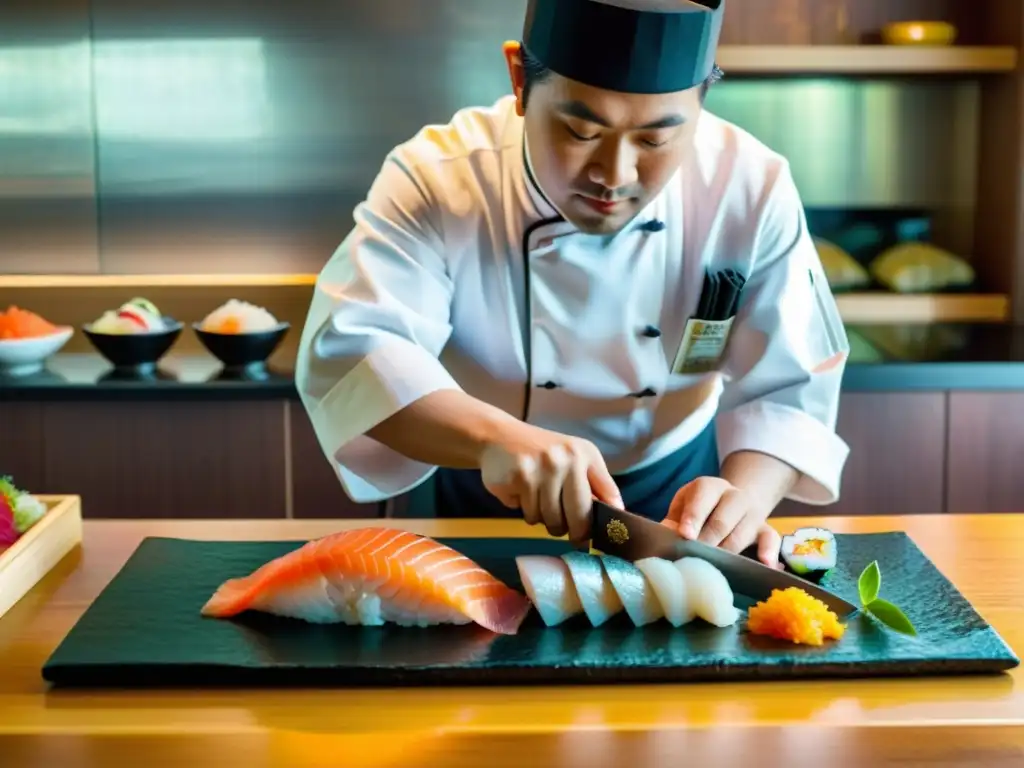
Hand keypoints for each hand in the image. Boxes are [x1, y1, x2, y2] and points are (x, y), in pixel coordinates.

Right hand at [478, 423, 622, 543]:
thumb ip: (595, 484)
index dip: (602, 522)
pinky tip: (520, 493)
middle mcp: (567, 459)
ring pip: (551, 520)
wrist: (497, 436)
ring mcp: (542, 468)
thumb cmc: (541, 454)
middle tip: (566, 532)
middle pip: (578, 517)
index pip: (606, 496)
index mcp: (585, 453)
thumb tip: (616, 514)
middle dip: (573, 531)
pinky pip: (528, 515)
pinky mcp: (520, 478)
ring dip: (543, 519)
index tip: (595, 537)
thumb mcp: (573, 458)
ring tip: (536, 501)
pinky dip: (524, 510)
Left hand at [662, 476, 780, 566]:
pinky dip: (770, 551)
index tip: (685, 534)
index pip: (703, 496)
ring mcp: (752, 512)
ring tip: (715, 566)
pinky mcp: (765, 529)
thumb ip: (673, 521)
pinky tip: (767, 564)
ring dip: (728, 551)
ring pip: (743, 532)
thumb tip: (665, 537)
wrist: (729, 501)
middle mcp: (734, 496)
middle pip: (724, 518)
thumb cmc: (698, 509)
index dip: (694, 516)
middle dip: (708, 539)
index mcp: (709, 487)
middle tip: (697, 556)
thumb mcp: (683, 508)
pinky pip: (771, 538)